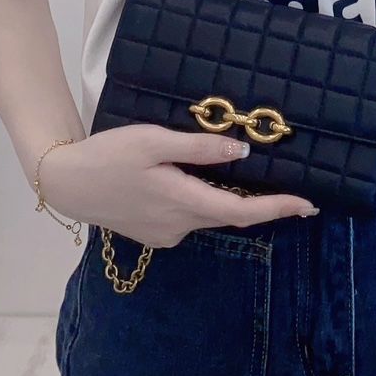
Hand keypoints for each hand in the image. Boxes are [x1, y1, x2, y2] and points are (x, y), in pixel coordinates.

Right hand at [36, 124, 318, 248]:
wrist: (66, 182)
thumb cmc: (109, 155)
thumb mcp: (154, 141)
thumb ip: (199, 148)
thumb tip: (242, 152)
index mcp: (184, 202)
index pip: (244, 212)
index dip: (279, 209)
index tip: (308, 206)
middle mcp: (180, 226)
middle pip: (230, 215)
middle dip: (261, 205)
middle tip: (290, 191)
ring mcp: (167, 234)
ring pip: (210, 215)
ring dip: (229, 201)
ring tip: (240, 178)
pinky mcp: (154, 234)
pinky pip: (190, 218)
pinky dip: (203, 203)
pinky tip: (195, 183)